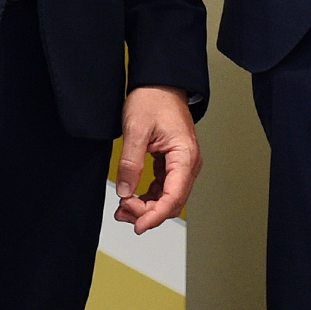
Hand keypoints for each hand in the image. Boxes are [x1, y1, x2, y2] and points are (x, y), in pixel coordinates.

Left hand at [115, 86, 200, 233]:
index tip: (138, 226)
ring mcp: (182, 165)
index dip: (156, 215)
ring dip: (146, 207)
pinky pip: (163, 188)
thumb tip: (125, 191)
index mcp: (184, 155)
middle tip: (122, 211)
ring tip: (123, 209)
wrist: (160, 83)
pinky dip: (147, 198)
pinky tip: (131, 199)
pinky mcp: (172, 164)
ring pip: (167, 198)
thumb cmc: (154, 99)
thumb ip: (130, 162)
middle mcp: (188, 163)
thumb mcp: (136, 129)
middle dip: (147, 212)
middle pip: (172, 202)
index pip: (174, 196)